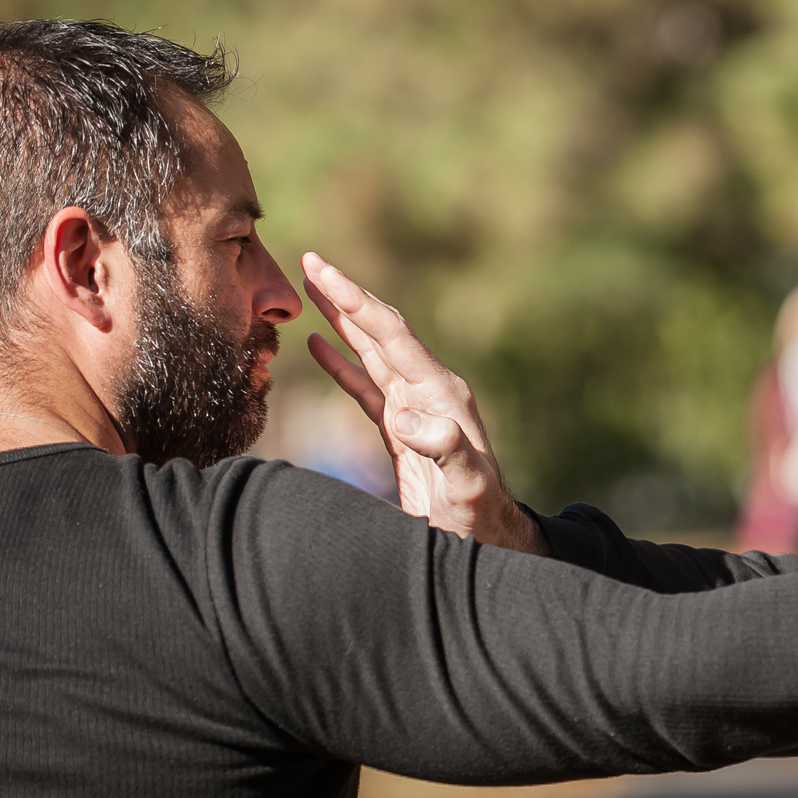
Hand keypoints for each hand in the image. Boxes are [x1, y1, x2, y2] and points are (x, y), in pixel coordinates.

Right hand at [301, 253, 548, 555]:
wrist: (487, 537)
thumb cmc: (479, 515)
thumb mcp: (468, 487)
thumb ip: (448, 451)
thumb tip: (408, 419)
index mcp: (441, 394)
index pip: (393, 336)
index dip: (355, 300)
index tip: (322, 269)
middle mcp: (430, 392)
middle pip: (382, 331)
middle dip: (346, 295)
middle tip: (310, 260)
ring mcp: (416, 408)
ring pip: (373, 352)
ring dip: (343, 320)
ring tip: (312, 288)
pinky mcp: (403, 429)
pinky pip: (367, 386)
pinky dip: (342, 363)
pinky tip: (318, 344)